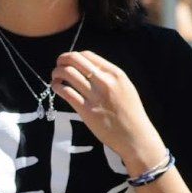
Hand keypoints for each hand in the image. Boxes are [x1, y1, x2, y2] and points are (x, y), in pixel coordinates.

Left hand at [53, 51, 166, 171]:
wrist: (136, 137)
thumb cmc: (130, 113)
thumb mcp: (125, 87)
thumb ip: (108, 76)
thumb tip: (86, 67)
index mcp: (116, 74)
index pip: (88, 55)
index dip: (74, 56)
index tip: (68, 61)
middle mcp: (105, 82)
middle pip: (75, 60)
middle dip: (62, 60)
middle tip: (58, 65)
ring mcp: (95, 96)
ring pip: (67, 73)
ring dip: (56, 72)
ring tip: (55, 77)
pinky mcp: (86, 110)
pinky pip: (66, 92)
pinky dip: (56, 86)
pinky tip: (56, 87)